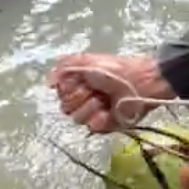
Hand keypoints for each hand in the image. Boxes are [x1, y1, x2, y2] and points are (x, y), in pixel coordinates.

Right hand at [48, 53, 173, 133]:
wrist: (140, 81)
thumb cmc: (115, 69)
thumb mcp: (86, 60)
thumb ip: (63, 67)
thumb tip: (48, 83)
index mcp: (77, 85)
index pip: (60, 94)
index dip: (68, 88)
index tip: (81, 81)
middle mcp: (82, 101)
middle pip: (65, 108)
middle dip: (79, 97)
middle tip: (95, 90)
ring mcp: (93, 115)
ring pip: (77, 118)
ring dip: (91, 107)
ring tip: (104, 100)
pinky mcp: (105, 126)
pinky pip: (92, 127)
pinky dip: (101, 118)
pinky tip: (109, 111)